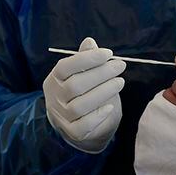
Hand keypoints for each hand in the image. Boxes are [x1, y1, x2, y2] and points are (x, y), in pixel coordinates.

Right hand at [43, 37, 125, 153]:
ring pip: (80, 106)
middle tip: (120, 65)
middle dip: (101, 74)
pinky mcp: (72, 132)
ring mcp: (62, 116)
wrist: (74, 120)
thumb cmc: (81, 89)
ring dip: (103, 92)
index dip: (87, 59)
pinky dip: (98, 116)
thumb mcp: (80, 72)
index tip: (109, 53)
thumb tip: (90, 42)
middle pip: (75, 86)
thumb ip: (84, 58)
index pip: (66, 67)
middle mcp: (55, 98)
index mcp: (55, 79)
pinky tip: (111, 106)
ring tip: (120, 82)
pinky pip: (84, 126)